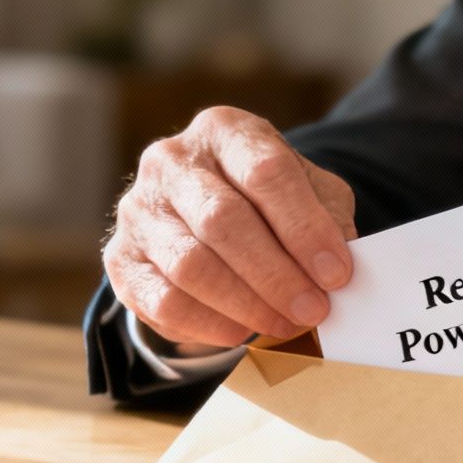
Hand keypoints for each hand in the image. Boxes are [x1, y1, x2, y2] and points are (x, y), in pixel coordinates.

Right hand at [104, 107, 358, 347]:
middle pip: (224, 220)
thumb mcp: (310, 193)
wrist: (207, 220)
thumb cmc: (269, 204)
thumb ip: (328, 221)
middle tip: (313, 309)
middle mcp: (171, 160)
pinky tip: (242, 332)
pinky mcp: (120, 258)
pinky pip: (163, 300)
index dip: (304, 228)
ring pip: (191, 264)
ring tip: (286, 324)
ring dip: (246, 303)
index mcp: (224, 130)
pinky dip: (208, 324)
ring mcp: (139, 208)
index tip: (337, 273)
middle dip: (276, 274)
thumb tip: (342, 269)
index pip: (265, 172)